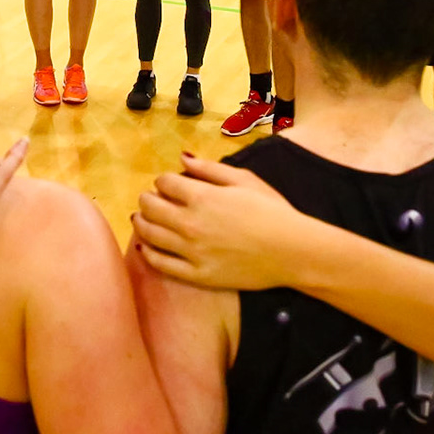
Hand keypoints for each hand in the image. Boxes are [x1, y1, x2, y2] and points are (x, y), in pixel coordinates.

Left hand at [132, 153, 308, 290]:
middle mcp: (191, 223)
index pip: (164, 183)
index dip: (164, 180)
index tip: (168, 184)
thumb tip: (182, 158)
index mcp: (202, 197)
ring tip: (141, 219)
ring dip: (141, 222)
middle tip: (151, 200)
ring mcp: (192, 252)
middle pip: (150, 207)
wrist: (292, 251)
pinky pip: (161, 264)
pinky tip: (145, 246)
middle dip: (148, 199)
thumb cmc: (272, 211)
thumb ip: (209, 169)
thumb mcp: (244, 180)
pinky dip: (148, 253)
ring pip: (149, 234)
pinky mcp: (197, 275)